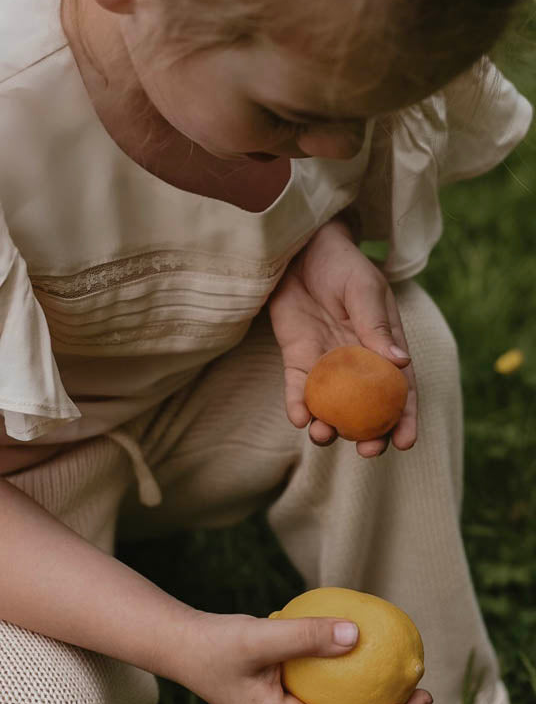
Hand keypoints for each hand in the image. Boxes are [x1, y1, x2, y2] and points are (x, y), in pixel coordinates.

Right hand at [179, 609, 432, 703]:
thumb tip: (359, 633)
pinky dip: (356, 686)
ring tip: (407, 681)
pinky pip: (331, 699)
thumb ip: (307, 636)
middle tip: (422, 693)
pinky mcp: (288, 697)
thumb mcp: (260, 636)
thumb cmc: (216, 644)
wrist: (182, 645)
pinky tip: (368, 657)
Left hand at [269, 217, 416, 457]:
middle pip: (367, 407)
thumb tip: (401, 361)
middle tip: (366, 452)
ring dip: (329, 426)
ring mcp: (327, 363)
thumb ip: (377, 325)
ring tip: (324, 435)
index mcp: (385, 347)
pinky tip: (299, 418)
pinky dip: (298, 406)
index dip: (405, 418)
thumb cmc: (343, 265)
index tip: (405, 442)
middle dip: (369, 435)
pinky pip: (298, 389)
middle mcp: (358, 362)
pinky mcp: (298, 359)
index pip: (400, 389)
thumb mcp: (364, 291)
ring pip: (331, 405)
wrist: (302, 250)